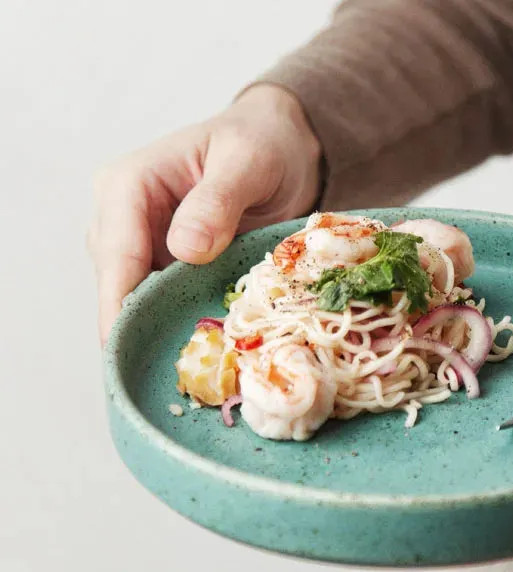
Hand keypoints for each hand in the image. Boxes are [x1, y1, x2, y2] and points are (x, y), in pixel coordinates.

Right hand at [88, 84, 320, 341]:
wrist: (279, 146)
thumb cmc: (262, 144)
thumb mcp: (247, 161)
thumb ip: (217, 201)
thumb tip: (185, 250)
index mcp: (128, 185)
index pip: (117, 254)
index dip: (121, 306)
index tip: (128, 349)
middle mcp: (123, 217)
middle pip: (120, 285)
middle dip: (142, 326)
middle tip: (174, 372)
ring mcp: (142, 245)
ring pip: (138, 299)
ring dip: (163, 329)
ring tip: (193, 365)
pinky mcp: (167, 266)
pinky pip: (165, 301)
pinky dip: (181, 322)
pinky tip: (204, 347)